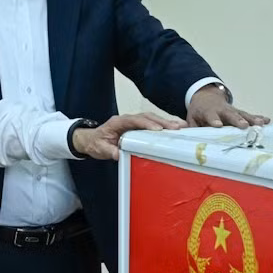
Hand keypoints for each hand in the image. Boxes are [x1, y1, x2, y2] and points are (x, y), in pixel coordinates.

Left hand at [71, 112, 185, 160]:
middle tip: (176, 128)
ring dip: (165, 122)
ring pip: (151, 118)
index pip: (134, 120)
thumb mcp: (100, 149)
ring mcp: (133, 121)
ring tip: (181, 127)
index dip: (147, 124)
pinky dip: (163, 125)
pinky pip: (151, 123)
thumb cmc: (95, 143)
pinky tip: (174, 128)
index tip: (158, 129)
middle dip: (162, 122)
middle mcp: (127, 119)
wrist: (91, 140)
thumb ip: (109, 151)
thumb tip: (119, 154)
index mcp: (117, 122)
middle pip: (147, 117)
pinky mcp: (137, 126)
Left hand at [187, 85, 268, 129]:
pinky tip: (267, 120)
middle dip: (237, 120)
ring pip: (242, 114)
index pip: (211, 116)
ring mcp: (232, 111)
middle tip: (243, 126)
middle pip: (230, 115)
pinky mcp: (239, 112)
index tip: (218, 125)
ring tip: (261, 124)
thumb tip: (184, 133)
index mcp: (208, 112)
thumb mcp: (191, 117)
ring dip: (252, 119)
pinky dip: (258, 117)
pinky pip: (249, 115)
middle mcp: (222, 110)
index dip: (214, 120)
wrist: (206, 96)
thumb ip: (191, 126)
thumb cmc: (199, 111)